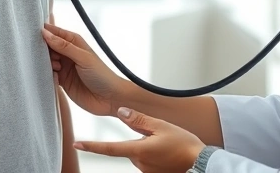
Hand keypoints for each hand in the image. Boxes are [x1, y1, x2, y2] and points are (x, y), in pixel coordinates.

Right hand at [43, 23, 129, 116]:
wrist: (110, 99)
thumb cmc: (102, 75)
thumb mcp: (83, 57)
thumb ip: (64, 46)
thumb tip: (45, 33)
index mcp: (74, 42)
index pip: (54, 32)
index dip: (43, 32)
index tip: (30, 34)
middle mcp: (67, 53)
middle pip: (47, 47)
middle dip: (42, 49)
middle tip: (44, 55)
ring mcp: (64, 67)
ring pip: (46, 61)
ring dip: (45, 63)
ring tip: (56, 68)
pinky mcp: (61, 81)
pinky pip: (48, 75)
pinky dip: (45, 75)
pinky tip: (51, 77)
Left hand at [74, 107, 206, 172]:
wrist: (202, 164)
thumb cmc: (184, 145)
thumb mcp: (161, 126)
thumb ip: (139, 119)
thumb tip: (120, 112)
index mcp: (138, 151)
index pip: (109, 148)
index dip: (91, 146)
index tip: (77, 143)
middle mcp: (139, 163)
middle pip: (128, 147)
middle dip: (138, 139)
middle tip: (161, 136)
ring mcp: (146, 170)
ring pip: (138, 153)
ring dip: (147, 147)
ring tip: (168, 144)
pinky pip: (147, 160)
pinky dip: (153, 154)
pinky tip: (167, 151)